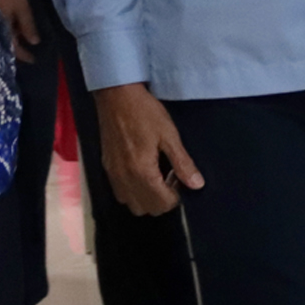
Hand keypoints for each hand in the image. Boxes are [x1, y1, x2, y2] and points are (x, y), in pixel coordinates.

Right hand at [0, 0, 40, 63]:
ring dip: (12, 35)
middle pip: (6, 41)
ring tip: (23, 37)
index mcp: (1, 28)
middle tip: (28, 51)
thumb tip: (35, 43)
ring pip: (2, 32)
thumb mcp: (21, 7)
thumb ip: (27, 25)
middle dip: (17, 47)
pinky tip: (13, 24)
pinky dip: (8, 26)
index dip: (24, 55)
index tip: (34, 60)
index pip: (13, 48)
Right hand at [94, 83, 202, 214]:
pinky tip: (141, 171)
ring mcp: (113, 174)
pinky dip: (133, 190)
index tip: (179, 179)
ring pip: (131, 204)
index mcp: (142, 171)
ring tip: (155, 176)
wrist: (116, 95)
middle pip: (147, 209)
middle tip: (169, 177)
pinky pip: (120, 192)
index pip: (162, 203)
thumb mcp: (169, 135)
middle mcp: (124, 178)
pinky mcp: (107, 167)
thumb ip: (182, 163)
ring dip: (146, 197)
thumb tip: (197, 184)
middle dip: (162, 199)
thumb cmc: (144, 111)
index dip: (176, 196)